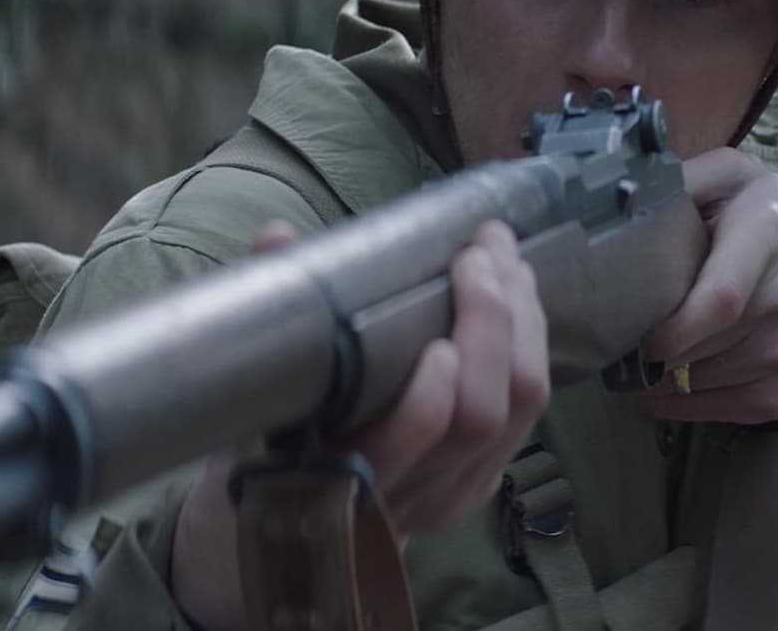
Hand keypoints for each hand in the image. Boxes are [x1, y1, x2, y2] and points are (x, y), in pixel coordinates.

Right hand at [172, 220, 550, 630]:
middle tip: (479, 254)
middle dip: (490, 326)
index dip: (431, 399)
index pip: (404, 447)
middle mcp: (404, 496)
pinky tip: (518, 302)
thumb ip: (264, 322)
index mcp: (338, 479)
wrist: (278, 541)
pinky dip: (530, 351)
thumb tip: (276, 237)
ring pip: (516, 414)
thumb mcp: (246, 402)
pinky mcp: (474, 485)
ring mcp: (448, 495)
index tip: (435, 339)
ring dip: (522, 328)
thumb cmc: (256, 459)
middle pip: (477, 418)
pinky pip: (525, 418)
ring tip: (505, 262)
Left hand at [640, 149, 777, 422]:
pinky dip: (676, 402)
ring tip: (639, 355)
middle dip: (649, 348)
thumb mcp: (743, 181)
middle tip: (619, 336)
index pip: (721, 299)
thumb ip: (692, 176)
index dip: (671, 326)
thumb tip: (631, 190)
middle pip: (698, 345)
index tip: (637, 329)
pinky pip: (715, 410)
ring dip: (659, 375)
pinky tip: (660, 385)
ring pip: (698, 380)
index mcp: (769, 236)